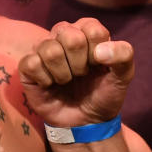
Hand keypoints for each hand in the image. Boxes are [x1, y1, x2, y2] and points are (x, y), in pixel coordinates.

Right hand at [18, 18, 134, 128]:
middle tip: (82, 75)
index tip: (98, 66)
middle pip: (70, 37)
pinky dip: (46, 80)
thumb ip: (124, 56)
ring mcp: (43, 48)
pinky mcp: (27, 65)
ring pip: (50, 51)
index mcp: (87, 30)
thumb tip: (101, 51)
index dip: (98, 53)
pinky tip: (50, 85)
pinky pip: (32, 63)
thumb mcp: (123, 76)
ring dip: (63, 74)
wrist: (86, 121)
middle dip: (80, 64)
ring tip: (67, 81)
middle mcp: (63, 34)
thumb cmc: (103, 94)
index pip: (93, 29)